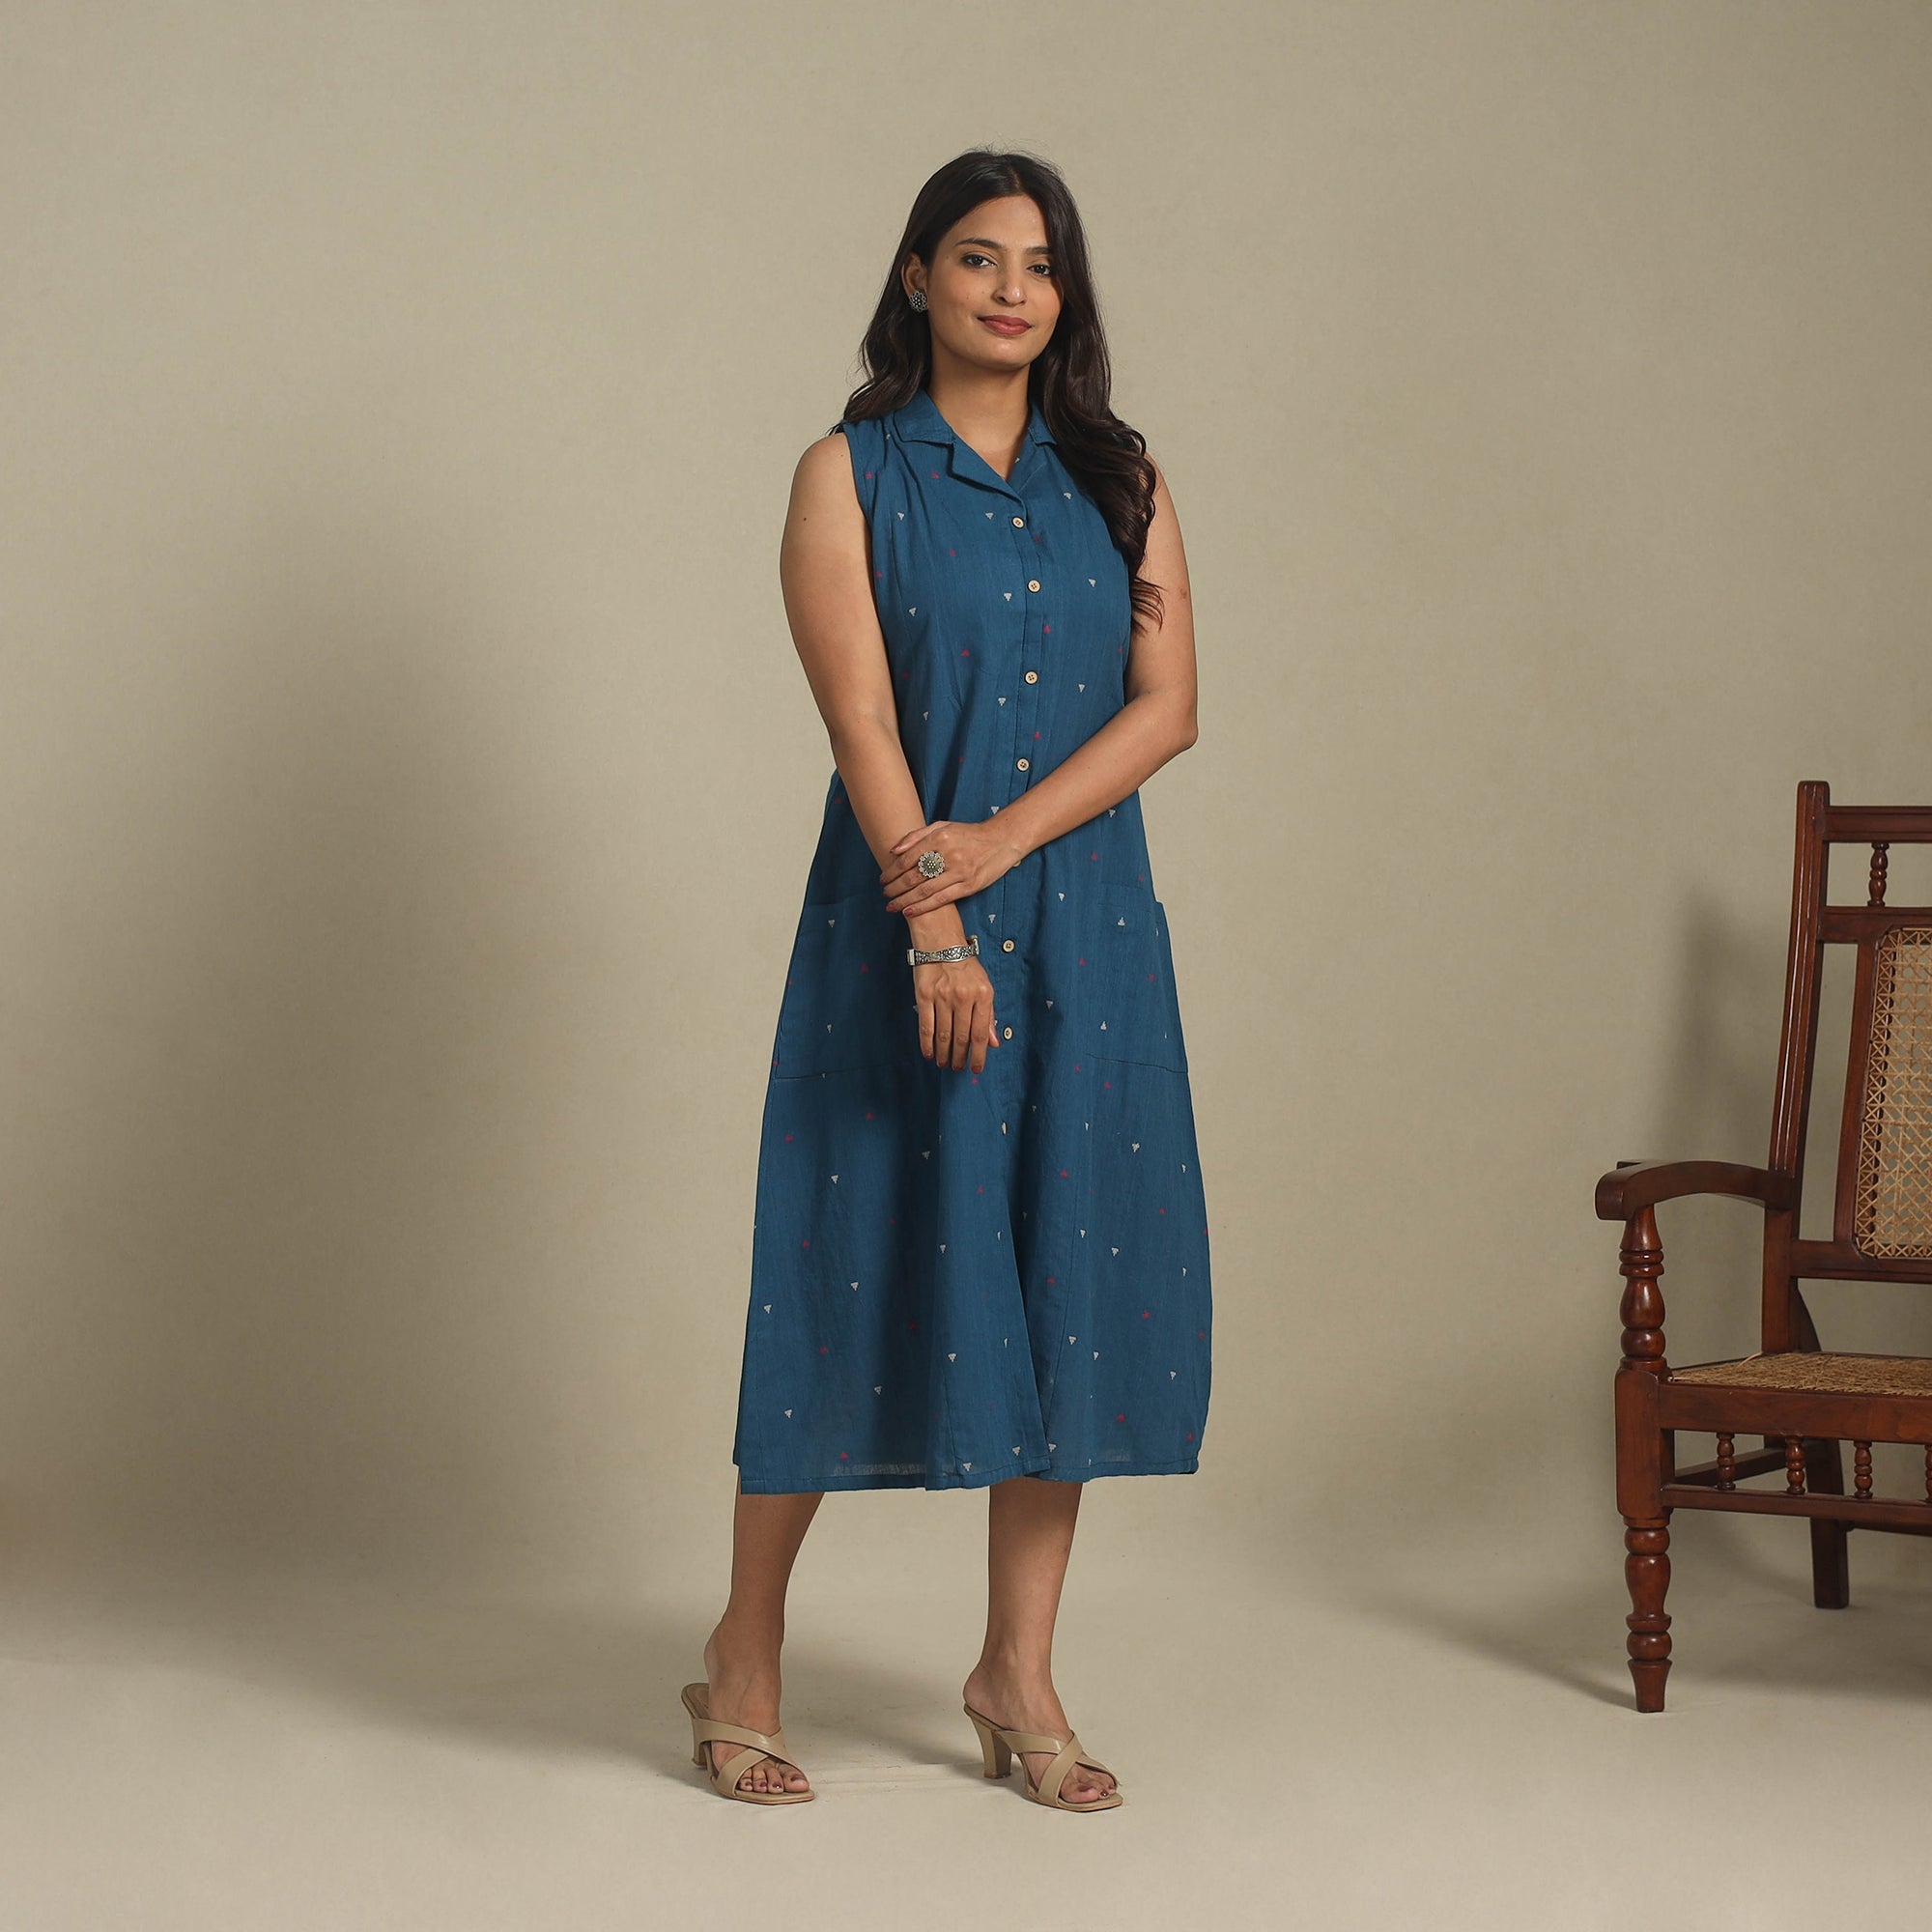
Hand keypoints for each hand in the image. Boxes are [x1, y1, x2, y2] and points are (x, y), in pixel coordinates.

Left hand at [881, 818, 1024, 917]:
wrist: (1001, 841)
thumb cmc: (968, 835)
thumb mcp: (943, 826)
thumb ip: (916, 836)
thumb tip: (893, 850)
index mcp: (940, 837)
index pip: (908, 858)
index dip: (892, 871)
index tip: (883, 879)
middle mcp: (949, 854)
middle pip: (914, 876)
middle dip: (895, 887)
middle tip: (885, 894)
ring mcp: (959, 871)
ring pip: (924, 890)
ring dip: (904, 900)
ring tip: (891, 906)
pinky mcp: (969, 886)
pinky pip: (940, 900)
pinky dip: (922, 907)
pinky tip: (909, 911)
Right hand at [913, 956, 1000, 1072]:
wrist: (942, 943)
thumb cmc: (966, 967)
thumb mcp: (984, 987)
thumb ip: (989, 1016)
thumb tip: (993, 1043)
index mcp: (982, 995)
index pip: (981, 1033)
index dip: (979, 1055)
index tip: (976, 1068)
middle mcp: (963, 997)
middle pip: (962, 1036)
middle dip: (960, 1057)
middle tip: (958, 1067)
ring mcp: (942, 997)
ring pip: (944, 1034)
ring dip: (944, 1053)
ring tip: (944, 1063)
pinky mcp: (924, 996)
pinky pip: (926, 1026)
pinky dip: (927, 1043)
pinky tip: (929, 1053)